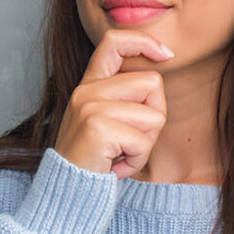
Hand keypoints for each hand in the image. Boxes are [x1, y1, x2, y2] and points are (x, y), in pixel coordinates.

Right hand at [53, 29, 172, 178]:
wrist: (68, 192)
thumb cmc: (95, 159)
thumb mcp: (105, 119)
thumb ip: (124, 95)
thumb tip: (159, 71)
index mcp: (89, 84)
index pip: (115, 41)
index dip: (145, 42)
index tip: (166, 55)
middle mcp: (86, 91)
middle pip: (152, 83)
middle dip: (155, 115)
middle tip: (131, 139)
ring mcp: (89, 107)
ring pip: (153, 115)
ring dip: (146, 143)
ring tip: (121, 153)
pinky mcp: (97, 128)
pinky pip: (143, 141)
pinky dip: (137, 160)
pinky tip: (116, 166)